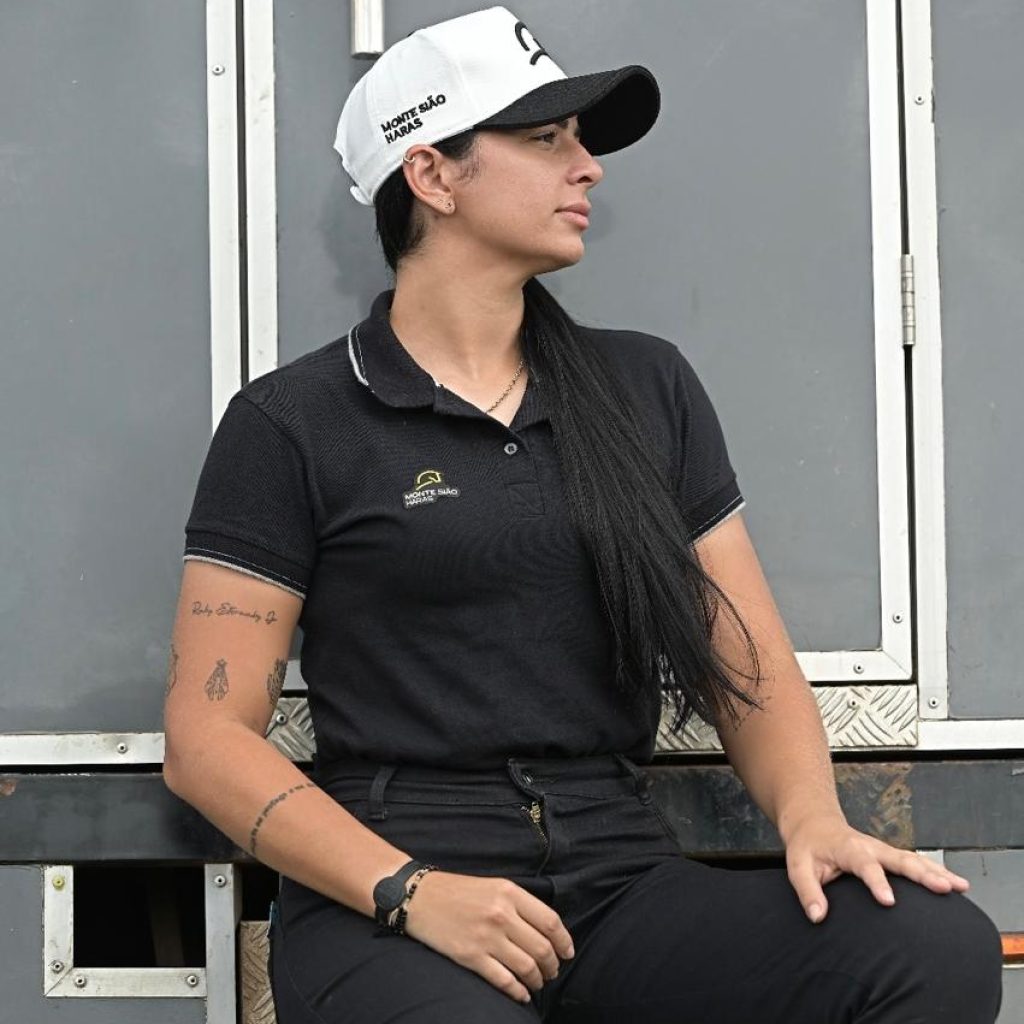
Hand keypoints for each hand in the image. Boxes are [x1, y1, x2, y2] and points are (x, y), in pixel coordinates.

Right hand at [402, 870, 575, 1003]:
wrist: (419, 897)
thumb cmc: (458, 891)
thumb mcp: (494, 886)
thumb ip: (520, 904)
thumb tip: (546, 930)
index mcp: (510, 893)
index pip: (550, 921)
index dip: (564, 941)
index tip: (567, 952)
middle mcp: (501, 915)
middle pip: (541, 948)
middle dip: (552, 965)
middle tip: (552, 971)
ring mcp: (486, 937)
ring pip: (526, 967)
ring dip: (538, 979)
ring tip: (538, 982)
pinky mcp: (470, 957)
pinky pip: (504, 981)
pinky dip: (518, 991)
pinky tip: (521, 994)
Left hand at [783, 813, 971, 923]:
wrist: (815, 823)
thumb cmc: (808, 846)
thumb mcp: (798, 866)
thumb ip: (807, 891)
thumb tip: (818, 916)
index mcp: (848, 849)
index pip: (865, 865)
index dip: (877, 882)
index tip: (889, 901)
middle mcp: (871, 847)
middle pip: (900, 859)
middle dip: (923, 873)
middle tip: (944, 888)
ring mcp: (883, 851)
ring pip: (914, 859)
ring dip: (938, 872)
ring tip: (961, 887)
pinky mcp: (890, 856)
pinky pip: (916, 862)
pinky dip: (936, 871)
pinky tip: (955, 884)